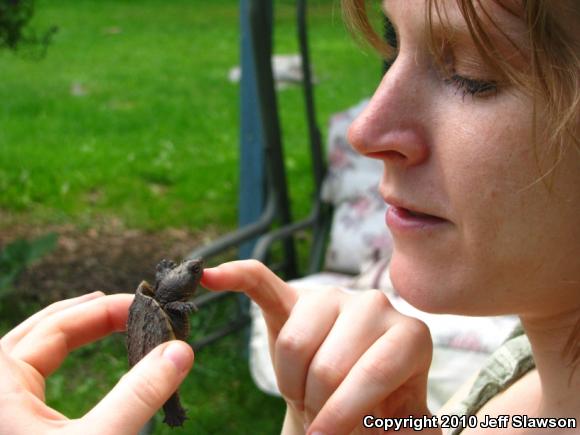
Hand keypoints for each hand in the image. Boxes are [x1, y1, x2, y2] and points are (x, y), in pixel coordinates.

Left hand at [0, 292, 193, 434]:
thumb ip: (139, 395)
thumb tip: (181, 352)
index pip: (59, 325)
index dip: (107, 311)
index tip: (145, 308)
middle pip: (41, 329)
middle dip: (88, 313)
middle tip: (130, 307)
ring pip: (31, 347)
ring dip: (71, 329)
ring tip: (104, 317)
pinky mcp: (6, 420)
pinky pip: (29, 372)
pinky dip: (57, 354)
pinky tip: (72, 354)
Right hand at [203, 260, 435, 434]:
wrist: (360, 395)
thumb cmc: (381, 412)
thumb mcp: (400, 427)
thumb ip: (395, 430)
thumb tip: (363, 430)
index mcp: (410, 336)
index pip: (371, 373)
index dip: (343, 414)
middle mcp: (375, 305)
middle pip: (328, 362)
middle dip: (316, 403)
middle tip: (320, 421)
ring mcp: (333, 297)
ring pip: (294, 342)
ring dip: (290, 383)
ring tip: (304, 396)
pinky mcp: (296, 296)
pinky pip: (261, 281)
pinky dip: (236, 277)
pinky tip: (212, 278)